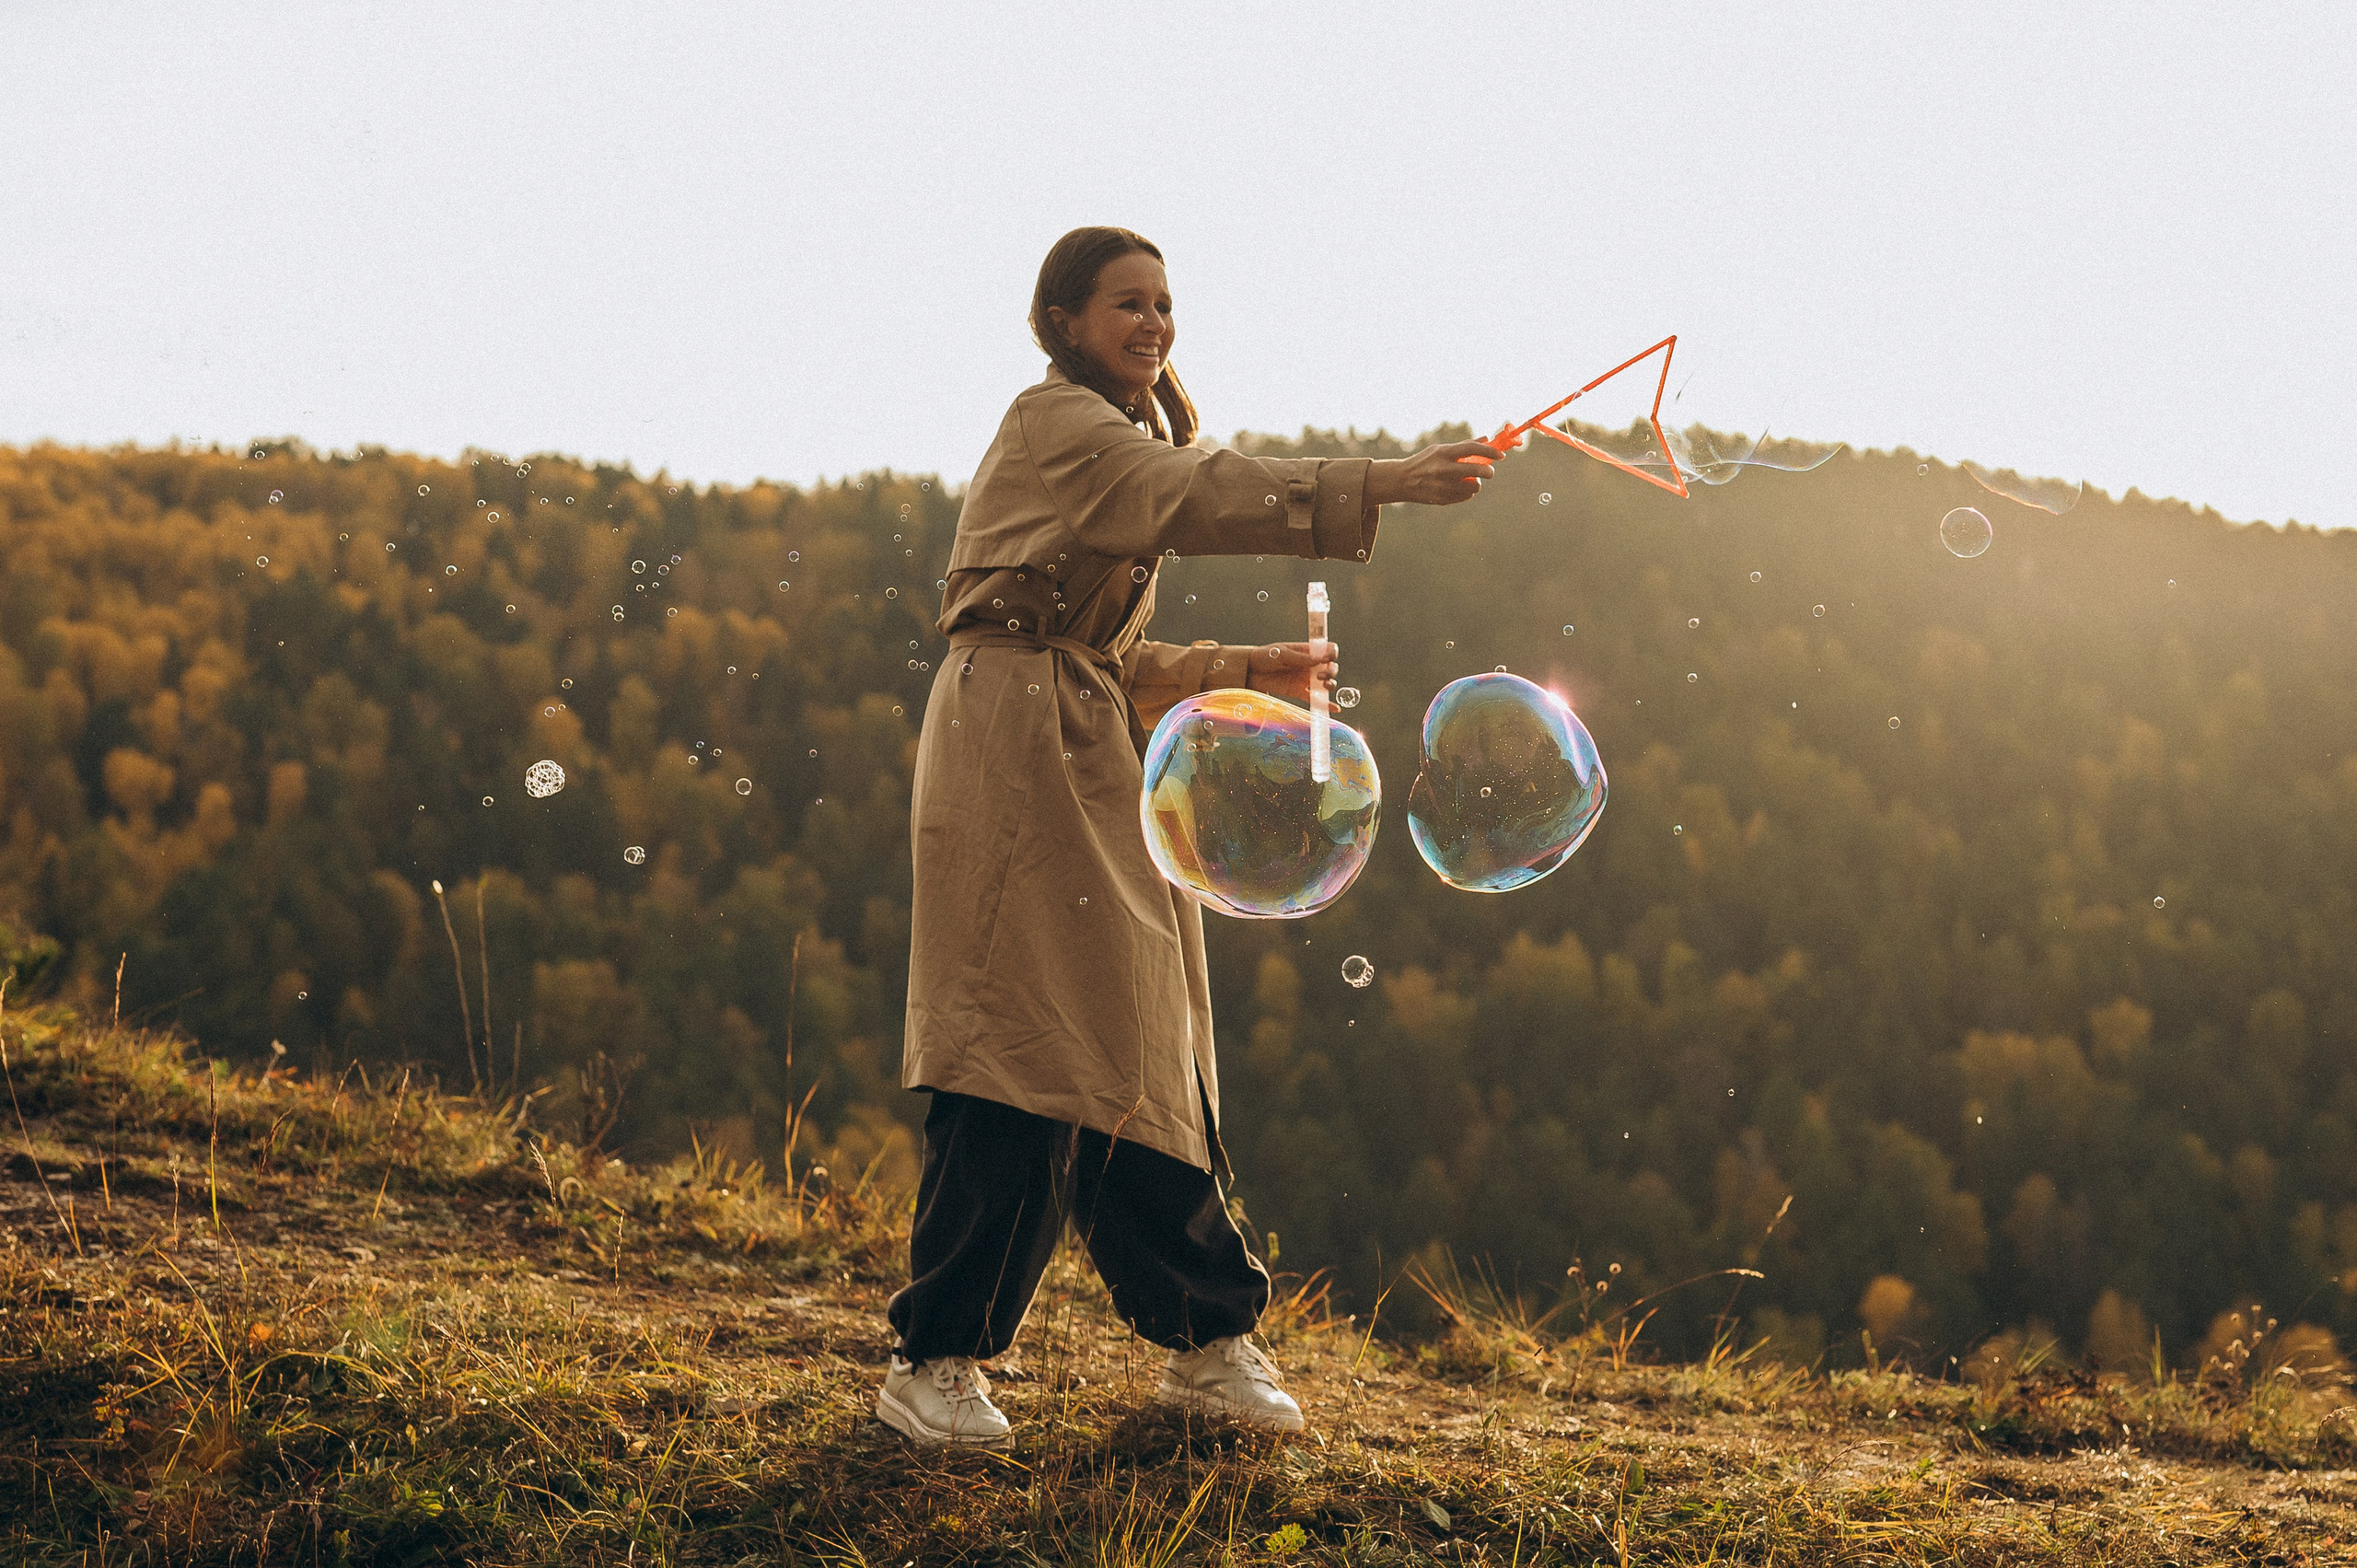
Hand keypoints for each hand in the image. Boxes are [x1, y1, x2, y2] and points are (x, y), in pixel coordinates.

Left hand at [1243, 639, 1338, 705]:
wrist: (1249, 671)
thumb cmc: (1265, 656)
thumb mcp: (1282, 653)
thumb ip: (1301, 658)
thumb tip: (1321, 660)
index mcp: (1307, 651)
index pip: (1328, 650)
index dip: (1332, 654)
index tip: (1328, 659)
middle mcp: (1309, 665)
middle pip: (1330, 668)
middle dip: (1331, 672)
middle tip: (1321, 676)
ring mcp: (1305, 679)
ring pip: (1326, 683)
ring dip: (1330, 685)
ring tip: (1324, 686)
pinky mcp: (1298, 692)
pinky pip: (1314, 699)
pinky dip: (1325, 704)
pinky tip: (1334, 708)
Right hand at [1365, 439, 1508, 506]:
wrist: (1402, 481)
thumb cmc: (1424, 462)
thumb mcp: (1440, 449)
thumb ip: (1463, 446)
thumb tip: (1486, 440)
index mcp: (1444, 453)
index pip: (1473, 449)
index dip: (1490, 452)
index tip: (1501, 455)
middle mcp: (1444, 469)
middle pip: (1478, 470)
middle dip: (1488, 471)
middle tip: (1489, 471)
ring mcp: (1443, 486)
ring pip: (1475, 486)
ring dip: (1476, 483)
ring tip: (1467, 480)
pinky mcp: (1442, 499)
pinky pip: (1466, 496)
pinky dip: (1466, 492)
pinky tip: (1457, 488)